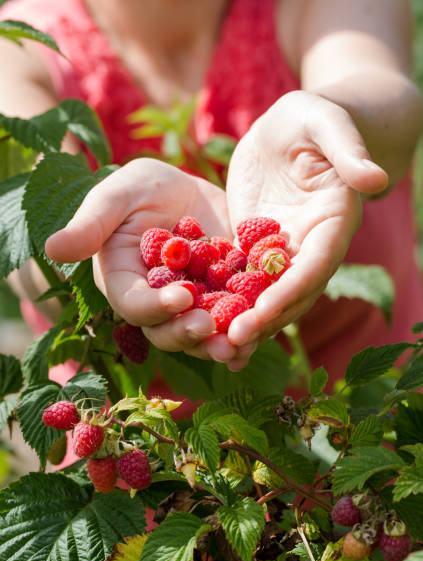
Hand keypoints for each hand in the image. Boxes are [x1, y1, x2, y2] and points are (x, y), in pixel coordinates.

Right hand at [45, 159, 254, 362]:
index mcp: (125, 282)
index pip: (134, 304)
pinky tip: (257, 340)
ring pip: (200, 336)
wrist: (187, 192)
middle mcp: (156, 303)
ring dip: (218, 344)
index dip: (155, 305)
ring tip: (238, 344)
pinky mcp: (221, 301)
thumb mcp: (119, 194)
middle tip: (211, 328)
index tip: (181, 295)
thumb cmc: (143, 189)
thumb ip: (92, 222)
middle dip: (188, 333)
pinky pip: (231, 324)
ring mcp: (190, 307)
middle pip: (167, 331)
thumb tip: (52, 248)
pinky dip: (244, 334)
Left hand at [225, 91, 387, 369]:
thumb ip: (348, 149)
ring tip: (217, 349)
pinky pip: (243, 282)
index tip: (264, 311)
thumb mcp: (325, 122)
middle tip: (232, 341)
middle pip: (292, 292)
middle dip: (264, 318)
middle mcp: (311, 246)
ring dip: (245, 321)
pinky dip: (228, 304)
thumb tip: (377, 178)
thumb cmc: (310, 118)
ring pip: (267, 296)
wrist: (288, 130)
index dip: (292, 289)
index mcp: (333, 222)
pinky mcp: (254, 249)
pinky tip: (205, 324)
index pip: (316, 264)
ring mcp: (282, 252)